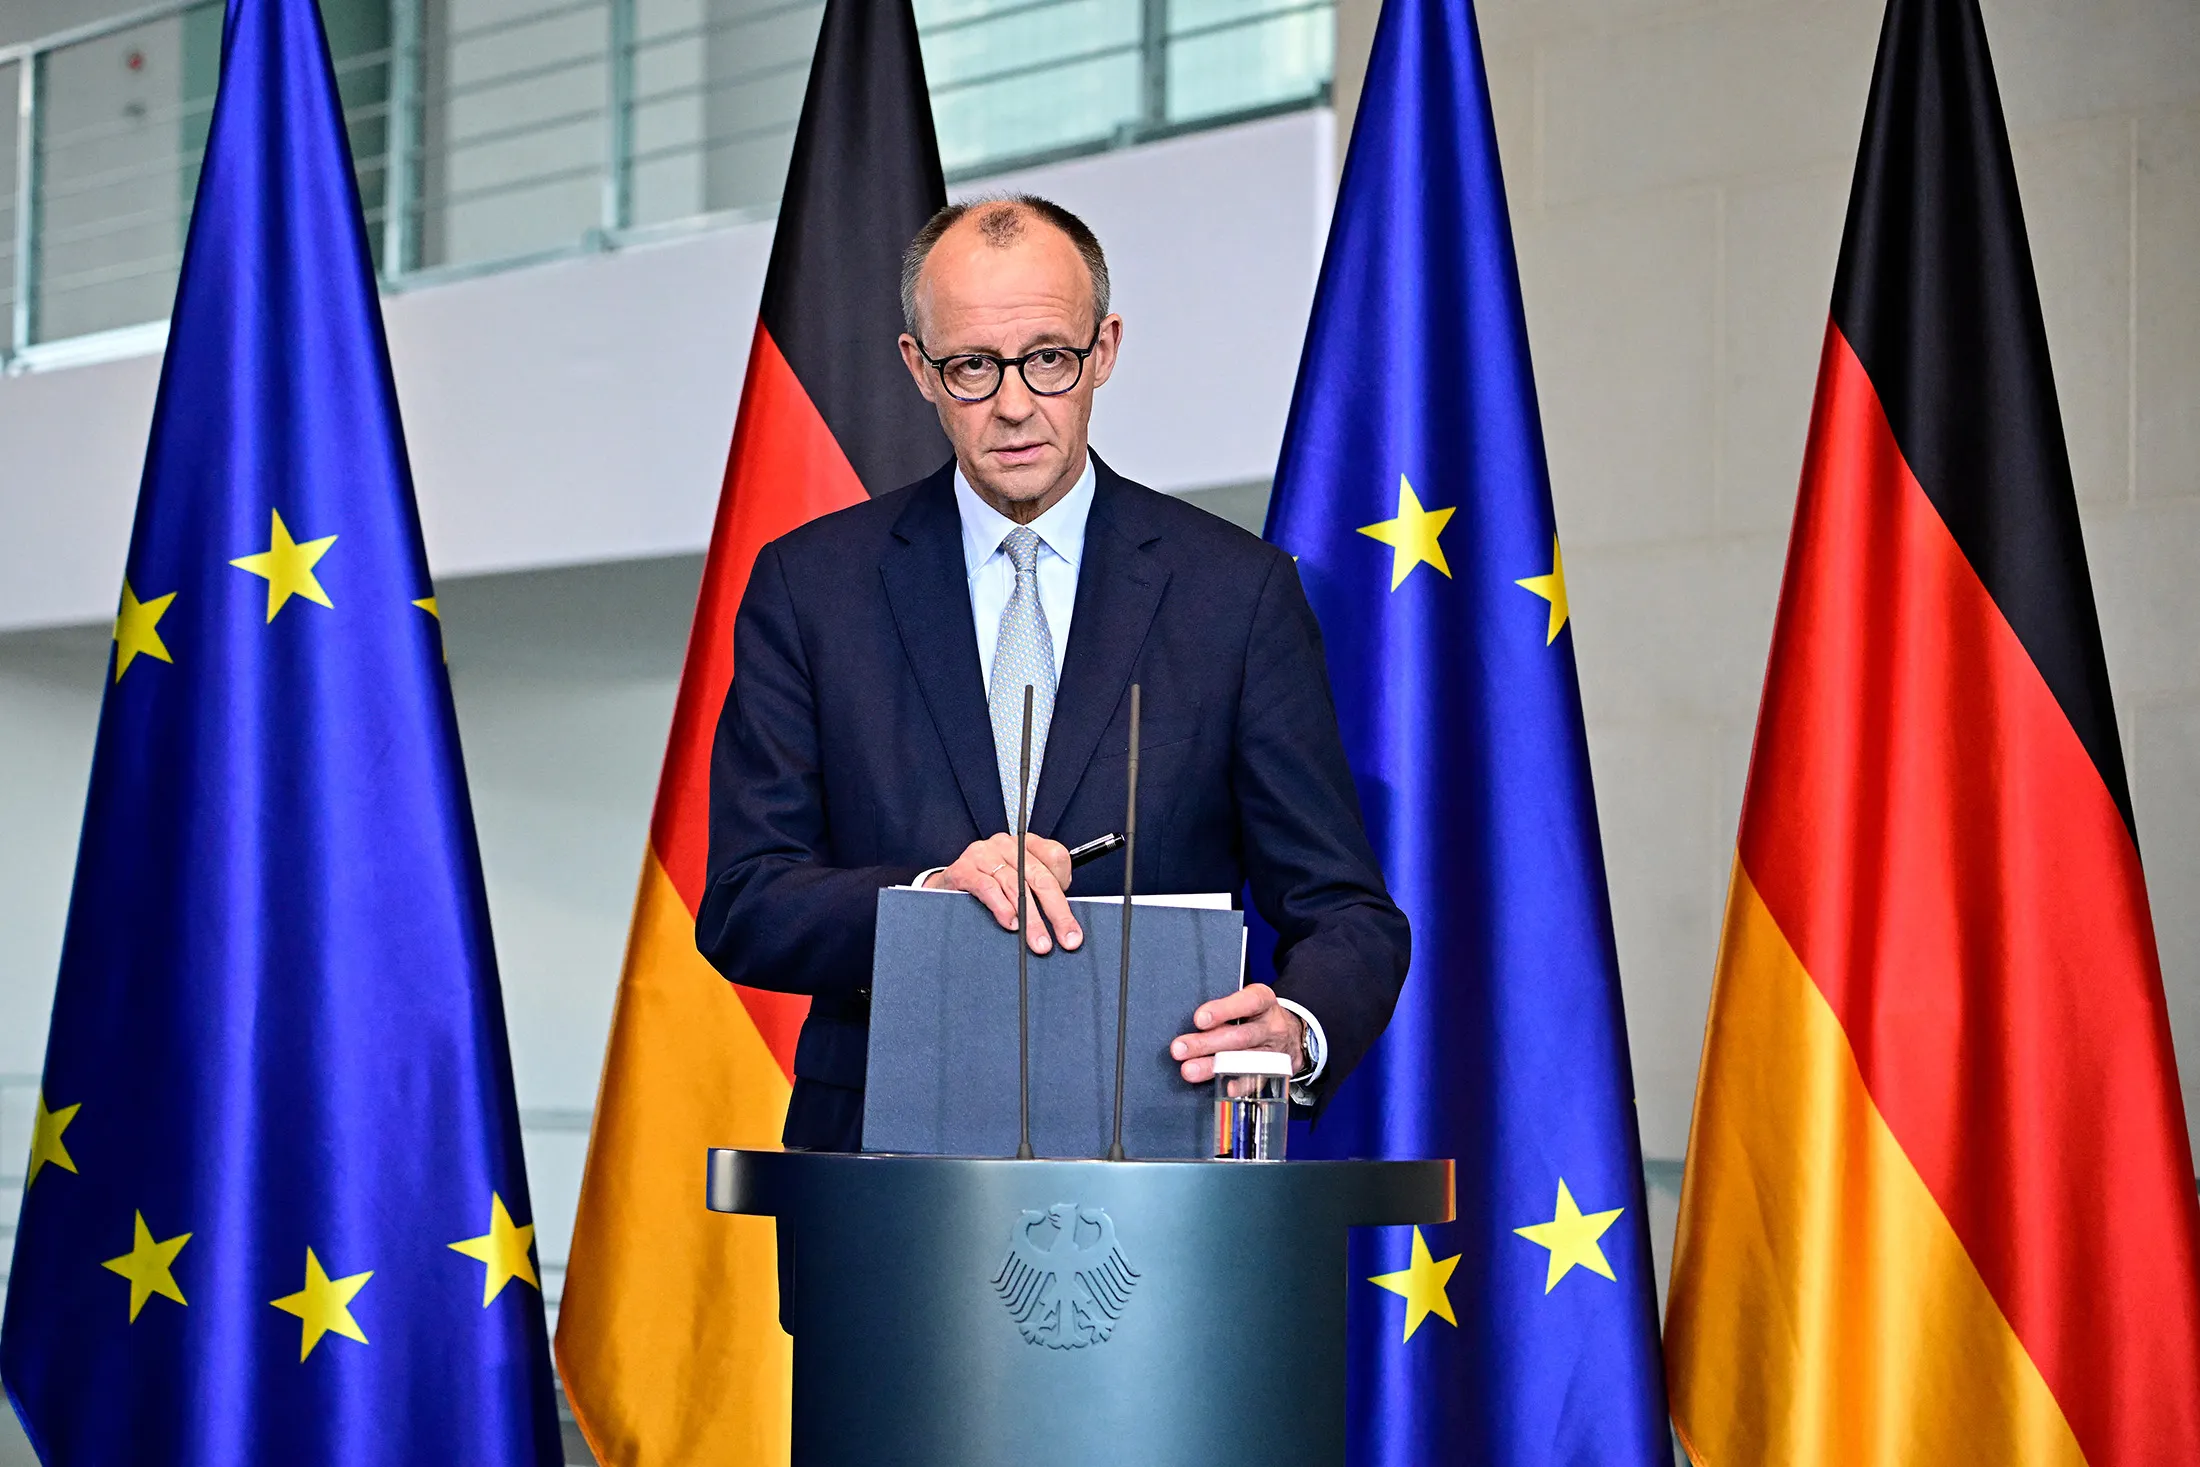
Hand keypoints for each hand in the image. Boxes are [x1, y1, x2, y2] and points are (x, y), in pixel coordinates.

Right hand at [923, 832, 1081, 953]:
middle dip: (1057, 911)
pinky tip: (1010, 924)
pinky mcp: (963, 869)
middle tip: (1067, 938)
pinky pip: (987, 887)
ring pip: (1015, 885)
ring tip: (1039, 941)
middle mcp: (1007, 844)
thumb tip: (1066, 925)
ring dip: (1031, 918)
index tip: (1069, 912)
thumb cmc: (990, 886)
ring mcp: (984, 853)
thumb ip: (1040, 893)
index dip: (1065, 882)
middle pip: (1040, 876)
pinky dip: (1001, 907)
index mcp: (1026, 843)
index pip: (1055, 856)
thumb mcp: (1019, 883)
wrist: (948, 885)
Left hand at [1169, 983, 1304, 1083]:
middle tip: (1178, 1049)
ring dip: (1213, 1066)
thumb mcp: (1247, 1001)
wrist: (1294, 1033)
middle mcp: (1272, 1026)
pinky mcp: (1276, 1072)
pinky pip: (1258, 1080)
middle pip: (1240, 1036)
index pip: (1247, 1002)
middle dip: (1206, 1043)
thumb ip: (1224, 1008)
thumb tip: (1188, 1022)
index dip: (1223, 1010)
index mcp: (1264, 1000)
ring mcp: (1275, 1051)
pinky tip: (1225, 1087)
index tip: (1199, 1019)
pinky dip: (1241, 1085)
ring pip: (1244, 1060)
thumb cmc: (1257, 1014)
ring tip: (1189, 1070)